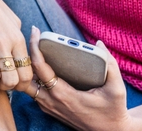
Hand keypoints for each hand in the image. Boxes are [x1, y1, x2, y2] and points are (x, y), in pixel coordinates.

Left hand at [13, 27, 137, 130]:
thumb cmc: (113, 111)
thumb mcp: (117, 89)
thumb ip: (110, 65)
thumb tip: (99, 44)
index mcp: (63, 94)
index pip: (39, 66)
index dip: (34, 46)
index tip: (35, 31)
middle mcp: (51, 101)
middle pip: (26, 74)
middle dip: (25, 55)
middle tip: (32, 39)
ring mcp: (48, 107)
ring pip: (27, 84)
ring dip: (27, 67)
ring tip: (35, 50)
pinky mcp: (49, 109)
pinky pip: (34, 91)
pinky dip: (33, 77)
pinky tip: (40, 65)